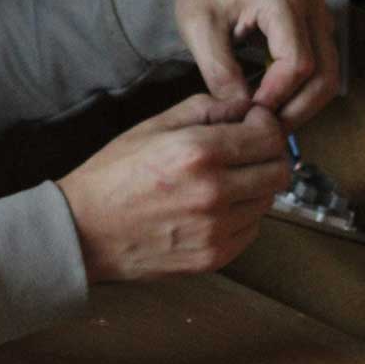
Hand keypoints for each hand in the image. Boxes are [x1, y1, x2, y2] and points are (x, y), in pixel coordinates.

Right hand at [56, 94, 289, 282]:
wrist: (85, 230)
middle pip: (279, 170)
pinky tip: (215, 206)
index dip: (266, 123)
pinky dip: (242, 214)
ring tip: (224, 179)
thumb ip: (205, 109)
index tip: (254, 122)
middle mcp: (213, 192)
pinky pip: (251, 229)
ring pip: (268, 201)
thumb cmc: (113, 174)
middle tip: (247, 150)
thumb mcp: (153, 125)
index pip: (268, 135)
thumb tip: (243, 106)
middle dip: (269, 154)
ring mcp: (216, 229)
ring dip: (254, 185)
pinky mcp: (214, 257)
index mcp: (197, 152)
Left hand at [174, 0, 337, 129]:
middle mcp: (310, 2)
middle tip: (266, 130)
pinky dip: (303, 89)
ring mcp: (318, 12)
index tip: (252, 116)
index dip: (278, 96)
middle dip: (297, 108)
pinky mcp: (316, 23)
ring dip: (303, 103)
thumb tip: (242, 112)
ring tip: (270, 120)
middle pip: (324, 73)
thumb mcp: (198, 29)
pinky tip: (275, 101)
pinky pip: (322, 65)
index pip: (298, 62)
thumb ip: (219, 71)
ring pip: (329, 73)